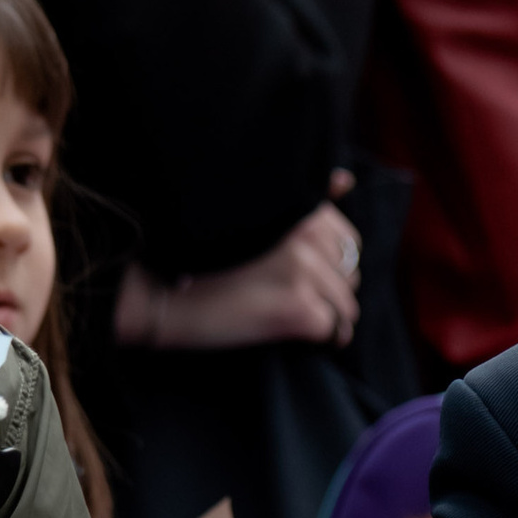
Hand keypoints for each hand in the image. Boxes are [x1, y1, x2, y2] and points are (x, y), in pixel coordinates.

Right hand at [117, 182, 361, 352]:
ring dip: (329, 320)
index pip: (349, 244)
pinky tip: (293, 336)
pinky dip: (321, 339)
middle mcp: (308, 236)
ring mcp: (305, 272)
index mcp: (302, 212)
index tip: (300, 277)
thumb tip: (347, 177)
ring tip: (290, 319)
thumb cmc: (207, 256)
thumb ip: (307, 205)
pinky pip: (335, 331)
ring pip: (348, 308)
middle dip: (332, 293)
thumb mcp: (258, 219)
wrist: (165, 293)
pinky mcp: (300, 308)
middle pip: (352, 277)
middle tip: (291, 299)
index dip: (331, 266)